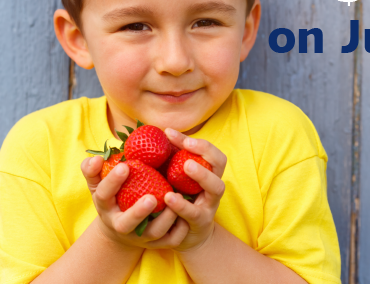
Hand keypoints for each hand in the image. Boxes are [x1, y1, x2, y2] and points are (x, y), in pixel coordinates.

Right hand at [80, 156, 189, 248]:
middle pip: (127, 223)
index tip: (125, 166)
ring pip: (153, 233)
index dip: (112, 181)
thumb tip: (96, 158)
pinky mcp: (157, 243)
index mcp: (105, 207)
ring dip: (165, 218)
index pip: (104, 195)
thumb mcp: (98, 184)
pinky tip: (186, 214)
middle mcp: (121, 225)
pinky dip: (180, 230)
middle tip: (151, 197)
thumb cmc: (113, 197)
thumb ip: (93, 170)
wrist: (121, 230)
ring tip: (177, 198)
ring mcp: (140, 236)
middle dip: (138, 212)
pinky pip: (170, 240)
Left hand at [162, 128, 226, 252]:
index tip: (170, 133)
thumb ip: (169, 159)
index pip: (210, 150)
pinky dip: (183, 205)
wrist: (183, 236)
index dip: (195, 140)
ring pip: (216, 187)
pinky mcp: (200, 223)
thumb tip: (150, 136)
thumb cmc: (177, 199)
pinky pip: (195, 213)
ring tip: (185, 166)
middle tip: (186, 143)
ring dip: (202, 175)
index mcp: (208, 172)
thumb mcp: (174, 178)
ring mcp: (209, 204)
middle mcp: (213, 186)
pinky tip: (169, 197)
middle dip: (204, 151)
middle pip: (220, 163)